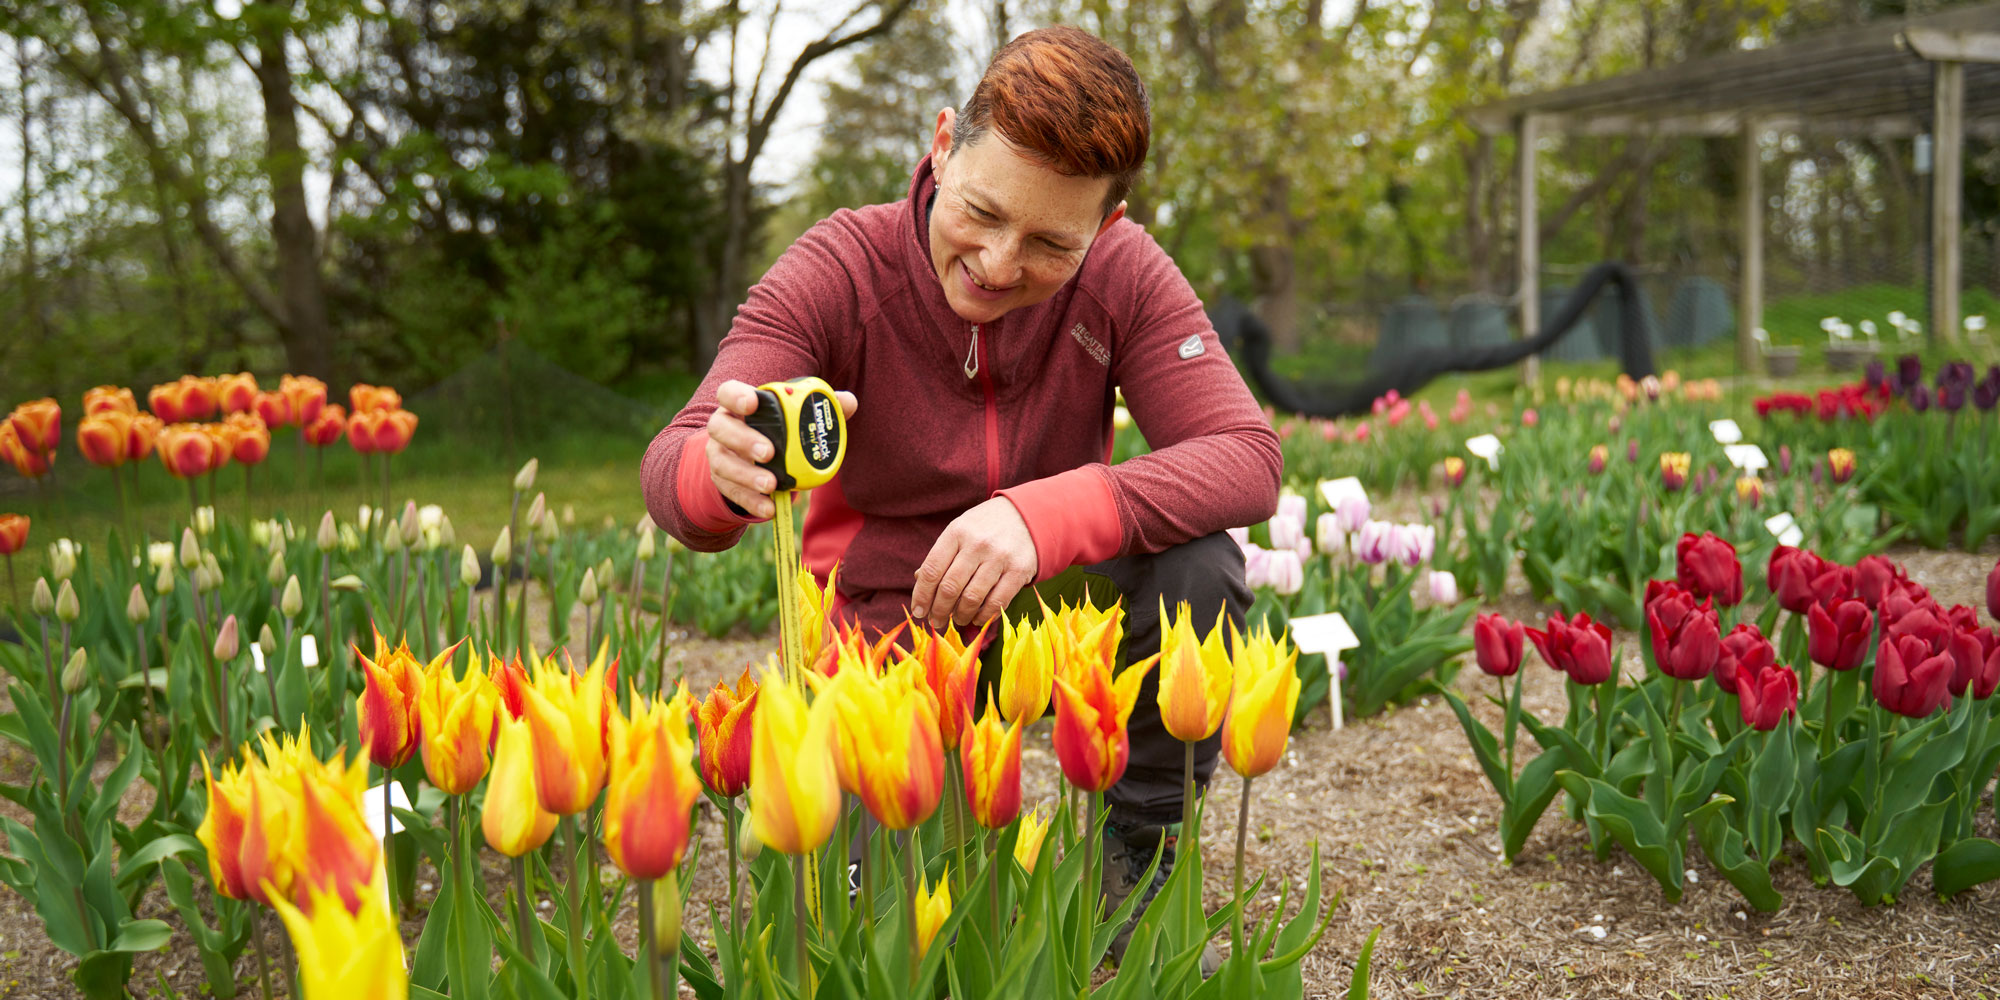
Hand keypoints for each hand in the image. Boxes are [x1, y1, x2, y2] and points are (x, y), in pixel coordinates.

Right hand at [705, 379, 858, 518]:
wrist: (753, 458)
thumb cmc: (778, 429)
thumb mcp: (796, 415)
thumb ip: (821, 407)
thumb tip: (848, 401)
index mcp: (740, 405)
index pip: (728, 392)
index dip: (737, 396)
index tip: (753, 403)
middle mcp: (724, 427)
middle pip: (720, 427)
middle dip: (743, 440)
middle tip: (768, 452)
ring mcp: (720, 455)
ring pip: (722, 464)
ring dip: (746, 476)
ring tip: (770, 485)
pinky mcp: (723, 481)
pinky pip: (732, 492)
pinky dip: (751, 502)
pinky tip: (769, 508)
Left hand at [910, 497, 1038, 630]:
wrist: (1026, 515)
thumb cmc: (983, 528)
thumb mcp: (959, 532)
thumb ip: (940, 556)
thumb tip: (919, 584)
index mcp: (956, 532)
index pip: (931, 570)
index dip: (921, 595)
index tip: (918, 611)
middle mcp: (977, 544)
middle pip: (949, 587)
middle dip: (938, 611)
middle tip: (935, 622)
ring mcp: (999, 557)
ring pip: (972, 598)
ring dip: (960, 615)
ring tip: (956, 620)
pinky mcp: (1018, 570)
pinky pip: (997, 602)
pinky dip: (983, 616)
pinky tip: (976, 618)